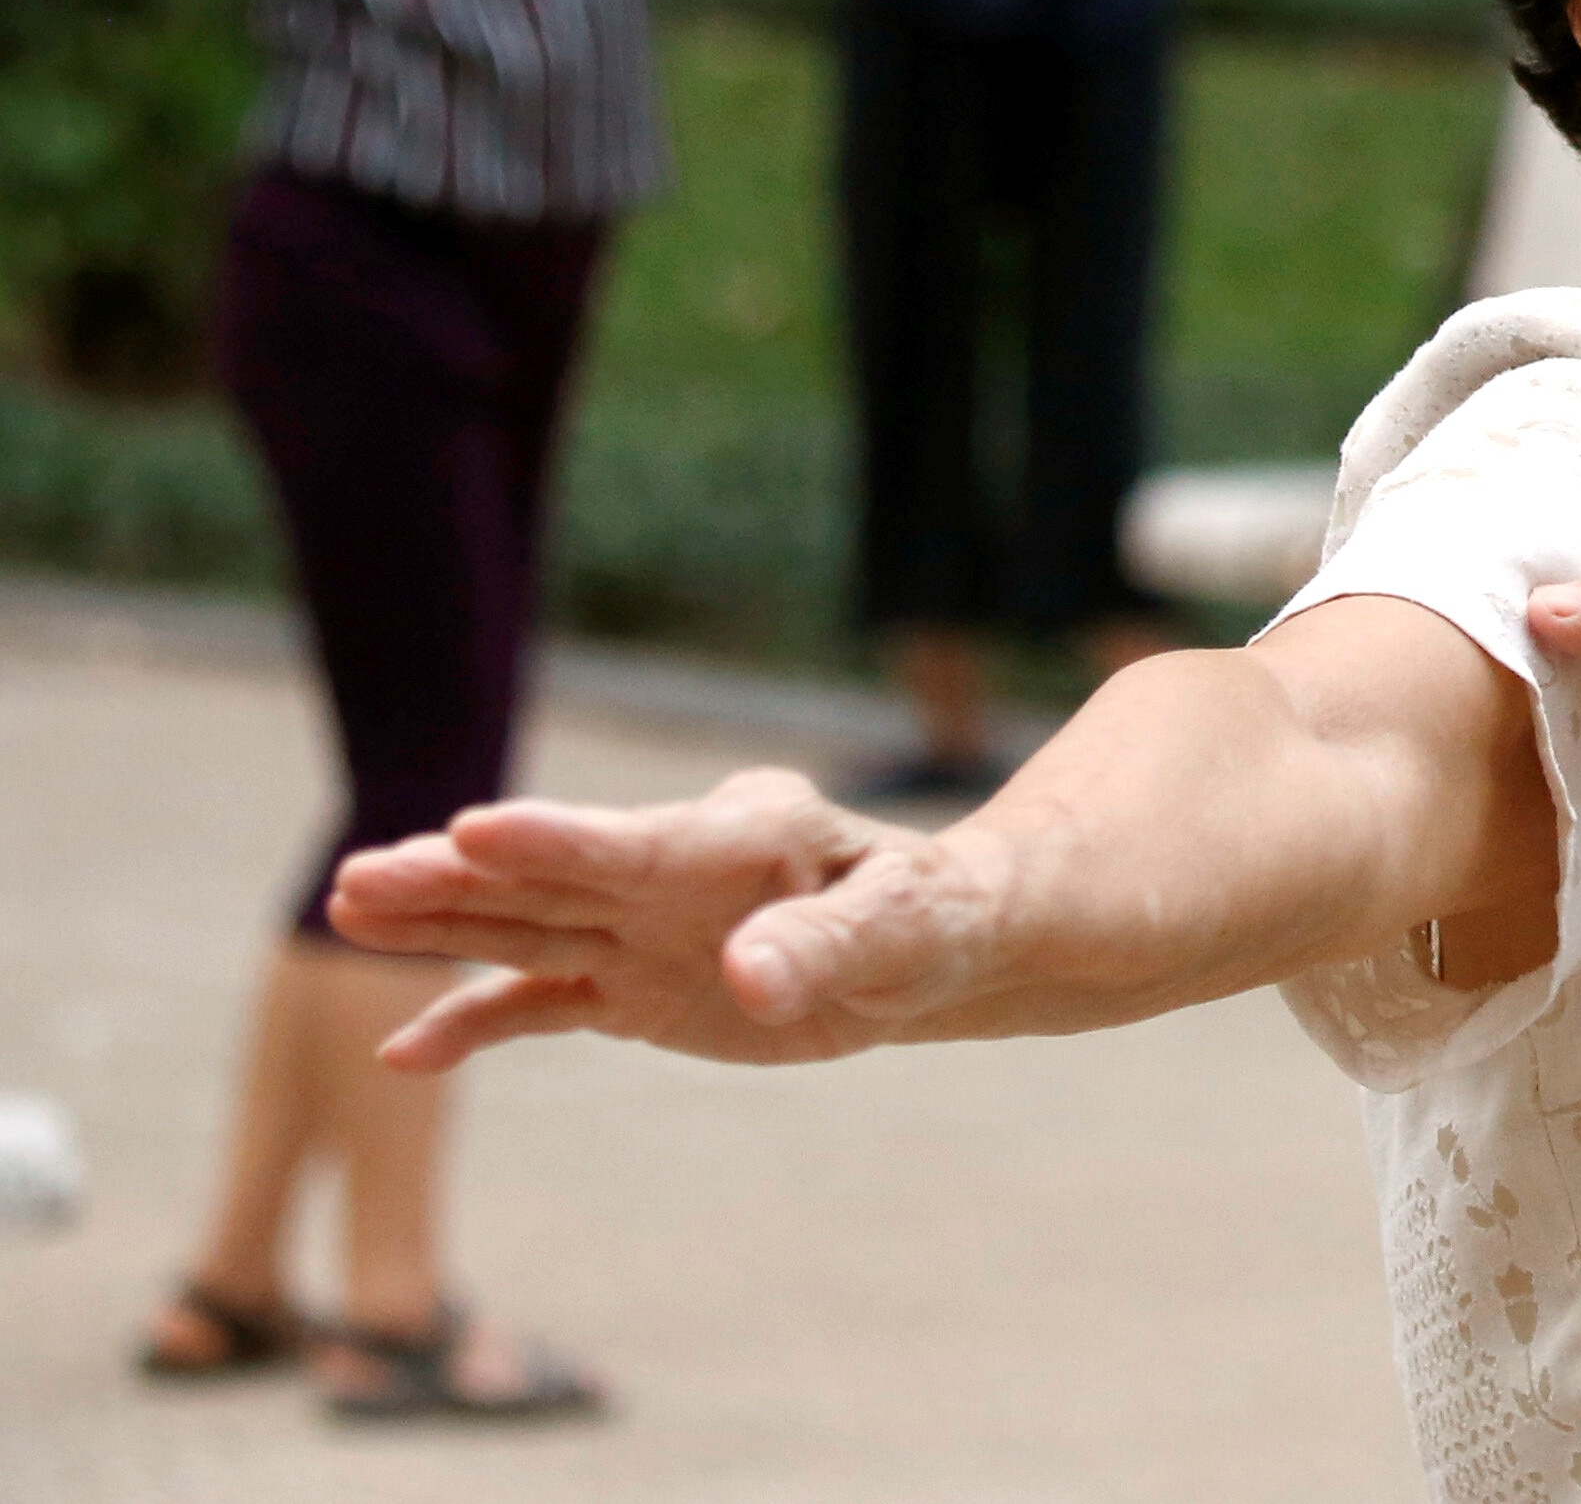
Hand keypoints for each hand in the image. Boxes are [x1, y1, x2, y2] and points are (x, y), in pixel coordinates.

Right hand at [326, 769, 1010, 1070]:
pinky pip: (539, 1005)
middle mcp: (669, 873)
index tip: (474, 830)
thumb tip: (749, 980)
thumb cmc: (931, 919)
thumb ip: (824, 948)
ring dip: (439, 924)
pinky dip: (475, 1024)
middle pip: (548, 877)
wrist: (931, 948)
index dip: (554, 841)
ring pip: (523, 925)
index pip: (631, 839)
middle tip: (360, 875)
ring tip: (346, 904)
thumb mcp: (902, 930)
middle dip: (456, 878)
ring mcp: (640, 929)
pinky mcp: (630, 987)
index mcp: (739, 835)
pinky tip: (404, 1054)